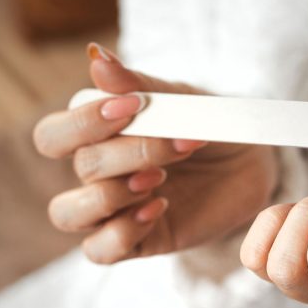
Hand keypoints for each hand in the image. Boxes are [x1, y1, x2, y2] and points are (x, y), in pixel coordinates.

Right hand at [34, 43, 278, 263]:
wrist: (252, 163)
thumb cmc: (209, 126)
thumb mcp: (183, 101)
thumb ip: (140, 85)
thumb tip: (96, 56)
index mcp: (98, 136)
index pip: (55, 135)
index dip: (83, 122)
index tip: (132, 107)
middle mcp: (99, 175)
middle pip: (81, 168)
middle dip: (128, 154)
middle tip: (177, 145)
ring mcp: (116, 210)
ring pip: (69, 214)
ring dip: (111, 196)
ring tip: (157, 180)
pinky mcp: (138, 240)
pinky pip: (100, 250)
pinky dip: (121, 232)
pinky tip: (158, 208)